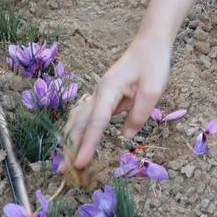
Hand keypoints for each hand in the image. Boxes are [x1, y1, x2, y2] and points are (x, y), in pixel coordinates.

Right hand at [68, 0, 204, 169]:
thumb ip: (139, 114)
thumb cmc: (153, 64)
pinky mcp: (103, 99)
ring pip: (78, 120)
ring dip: (71, 140)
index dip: (88, 144)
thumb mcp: (153, 90)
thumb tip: (125, 136)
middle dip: (71, 147)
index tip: (80, 163)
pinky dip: (79, 133)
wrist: (149, 44)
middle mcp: (99, 93)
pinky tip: (75, 145)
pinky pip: (86, 118)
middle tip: (63, 171)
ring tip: (65, 162)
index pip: (96, 122)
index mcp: (109, 90)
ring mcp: (99, 95)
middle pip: (79, 123)